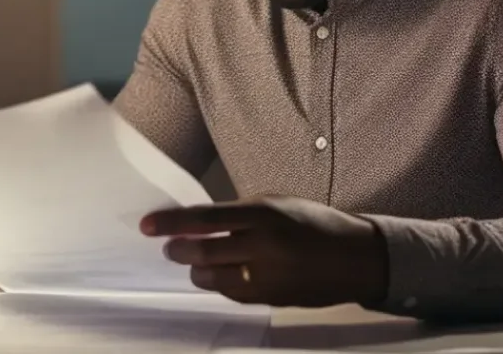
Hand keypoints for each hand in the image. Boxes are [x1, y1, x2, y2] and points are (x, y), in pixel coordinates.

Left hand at [141, 196, 388, 307]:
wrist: (354, 258)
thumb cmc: (312, 222)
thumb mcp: (276, 203)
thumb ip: (239, 213)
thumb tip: (200, 222)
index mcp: (262, 214)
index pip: (204, 218)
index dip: (171, 223)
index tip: (147, 226)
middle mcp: (261, 246)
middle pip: (202, 252)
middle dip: (178, 250)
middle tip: (170, 247)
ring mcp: (266, 277)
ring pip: (212, 278)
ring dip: (196, 270)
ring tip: (195, 262)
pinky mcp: (270, 299)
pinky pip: (231, 294)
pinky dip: (218, 284)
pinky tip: (219, 274)